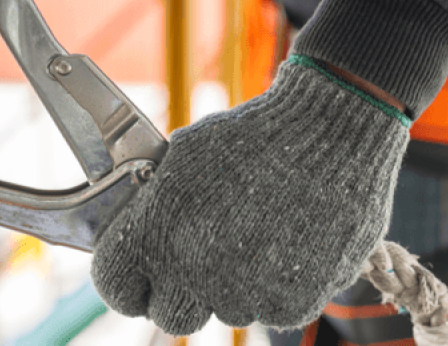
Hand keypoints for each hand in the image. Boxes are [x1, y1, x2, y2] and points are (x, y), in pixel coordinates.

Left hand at [91, 56, 410, 333]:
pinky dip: (280, 286)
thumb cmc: (255, 135)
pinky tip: (292, 242)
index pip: (116, 288)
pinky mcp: (290, 304)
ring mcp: (243, 294)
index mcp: (153, 234)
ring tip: (263, 234)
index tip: (149, 272)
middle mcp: (192, 273)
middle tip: (210, 257)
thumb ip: (152, 205)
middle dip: (184, 292)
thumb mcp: (184, 156)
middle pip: (171, 316)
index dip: (132, 281)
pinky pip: (272, 310)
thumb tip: (139, 233)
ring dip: (238, 285)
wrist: (331, 131)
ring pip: (228, 310)